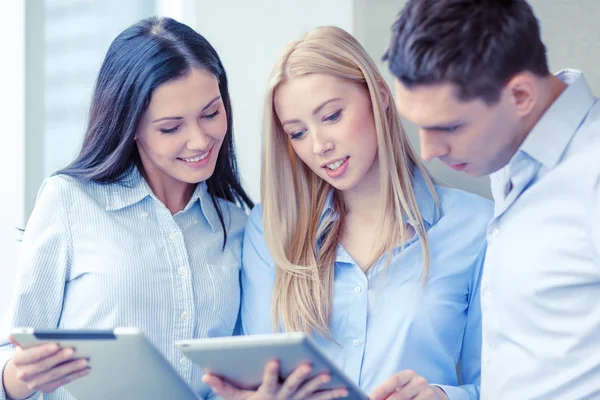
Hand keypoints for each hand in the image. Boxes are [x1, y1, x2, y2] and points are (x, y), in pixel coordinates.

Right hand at [3, 338, 89, 399]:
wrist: (29, 369)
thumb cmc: (34, 350)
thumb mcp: (29, 343)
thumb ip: (28, 338)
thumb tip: (12, 335)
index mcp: (18, 360)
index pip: (30, 355)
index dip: (43, 350)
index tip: (56, 345)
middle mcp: (23, 374)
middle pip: (44, 366)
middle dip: (60, 358)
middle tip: (73, 350)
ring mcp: (34, 383)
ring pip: (55, 375)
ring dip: (71, 368)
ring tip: (85, 361)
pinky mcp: (46, 388)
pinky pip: (62, 381)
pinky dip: (75, 375)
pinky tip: (85, 369)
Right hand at [202, 360, 347, 399]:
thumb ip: (222, 388)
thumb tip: (205, 375)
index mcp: (265, 395)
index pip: (267, 382)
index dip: (270, 372)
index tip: (272, 360)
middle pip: (292, 387)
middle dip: (300, 376)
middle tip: (309, 364)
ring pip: (309, 394)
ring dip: (320, 385)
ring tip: (328, 375)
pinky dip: (331, 395)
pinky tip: (343, 389)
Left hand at [370, 370, 447, 399]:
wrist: (434, 395)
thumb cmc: (410, 391)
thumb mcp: (401, 387)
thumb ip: (389, 391)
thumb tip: (373, 398)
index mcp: (409, 375)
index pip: (393, 381)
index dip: (381, 390)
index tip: (371, 398)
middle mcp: (420, 382)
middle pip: (400, 396)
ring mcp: (427, 393)